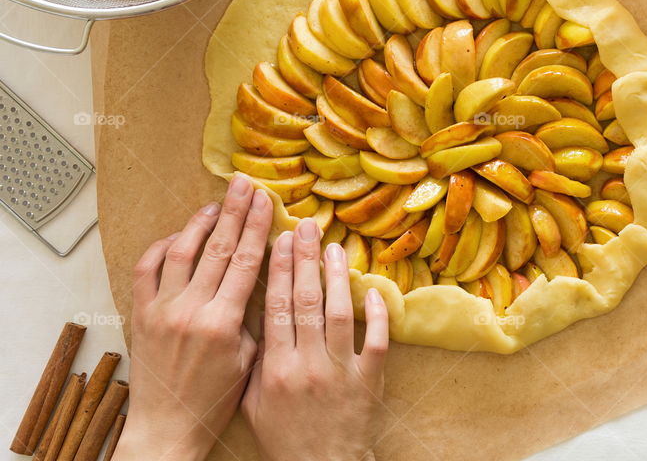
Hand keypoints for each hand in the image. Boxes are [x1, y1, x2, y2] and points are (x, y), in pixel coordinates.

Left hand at [113, 175, 272, 460]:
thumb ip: (256, 319)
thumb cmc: (214, 398)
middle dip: (235, 212)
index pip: (246, 262)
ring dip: (201, 223)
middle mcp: (190, 310)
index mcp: (223, 323)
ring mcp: (161, 309)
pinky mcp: (141, 314)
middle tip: (245, 184)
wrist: (166, 425)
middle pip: (218, 247)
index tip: (267, 202)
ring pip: (182, 251)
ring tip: (217, 203)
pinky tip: (178, 235)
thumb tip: (264, 279)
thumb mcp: (249, 360)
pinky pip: (147, 269)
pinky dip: (162, 246)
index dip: (258, 228)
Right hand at [241, 219, 388, 460]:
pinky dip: (376, 315)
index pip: (275, 307)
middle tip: (307, 227)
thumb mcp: (253, 402)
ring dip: (337, 277)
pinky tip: (372, 290)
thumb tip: (256, 316)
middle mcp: (308, 365)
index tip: (280, 239)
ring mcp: (341, 372)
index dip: (278, 270)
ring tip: (334, 247)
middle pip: (306, 302)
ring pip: (339, 314)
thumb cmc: (284, 436)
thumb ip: (256, 359)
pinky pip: (375, 342)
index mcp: (276, 368)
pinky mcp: (369, 381)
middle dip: (305, 260)